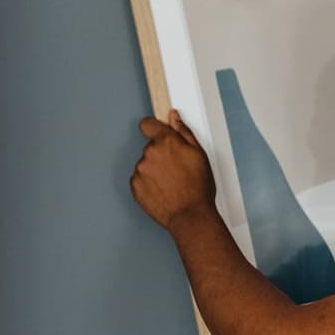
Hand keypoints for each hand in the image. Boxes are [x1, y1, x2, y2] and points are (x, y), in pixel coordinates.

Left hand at [131, 110, 217, 227]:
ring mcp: (140, 170)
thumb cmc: (198, 189)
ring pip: (145, 164)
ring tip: (172, 183)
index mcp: (166, 142)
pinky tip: (163, 190)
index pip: (148, 124)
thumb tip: (174, 118)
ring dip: (155, 170)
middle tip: (177, 169)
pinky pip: (140, 179)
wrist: (190, 216)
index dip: (154, 128)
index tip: (157, 133)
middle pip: (150, 147)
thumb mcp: (199, 155)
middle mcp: (149, 153)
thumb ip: (183, 132)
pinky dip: (149, 184)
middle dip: (161, 154)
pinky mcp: (135, 186)